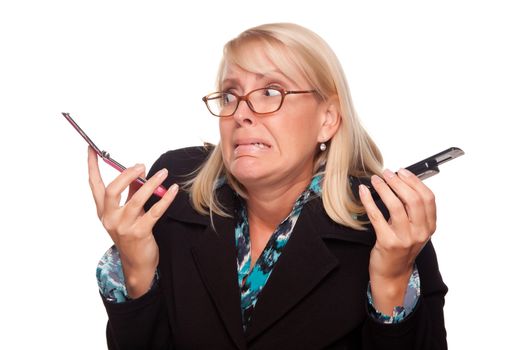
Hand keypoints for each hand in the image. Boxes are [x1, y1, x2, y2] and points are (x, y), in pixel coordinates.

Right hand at [87, 146, 178, 297]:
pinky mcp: (140, 233)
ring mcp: (124, 227)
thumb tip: (139, 174)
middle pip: (112, 190)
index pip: (94, 185)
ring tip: (163, 173)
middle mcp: (110, 218)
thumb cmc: (132, 234)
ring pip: (136, 199)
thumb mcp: (127, 213)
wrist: (137, 264)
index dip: (92, 166)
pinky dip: (165, 198)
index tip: (91, 150)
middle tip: (141, 165)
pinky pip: (155, 211)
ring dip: (151, 183)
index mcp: (103, 211)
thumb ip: (131, 194)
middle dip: (126, 174)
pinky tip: (173, 190)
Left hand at [359, 168, 435, 313]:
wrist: (392, 273)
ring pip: (396, 206)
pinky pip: (376, 216)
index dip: (415, 181)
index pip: (427, 198)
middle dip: (398, 182)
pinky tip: (364, 192)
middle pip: (413, 200)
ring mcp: (404, 238)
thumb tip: (400, 182)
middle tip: (387, 173)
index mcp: (429, 226)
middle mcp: (419, 232)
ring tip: (376, 180)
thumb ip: (413, 210)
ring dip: (384, 188)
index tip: (403, 171)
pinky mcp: (387, 242)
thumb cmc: (401, 248)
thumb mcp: (414, 229)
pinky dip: (369, 201)